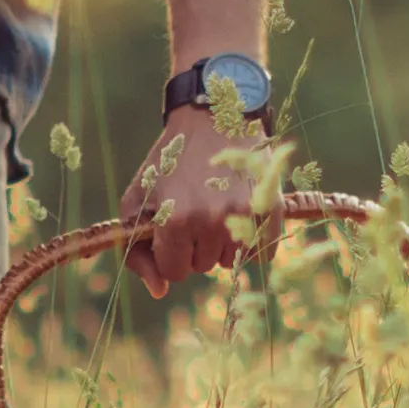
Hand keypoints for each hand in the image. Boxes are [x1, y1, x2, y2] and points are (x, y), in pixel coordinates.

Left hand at [130, 99, 269, 290]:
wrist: (213, 116)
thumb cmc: (170, 160)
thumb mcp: (138, 200)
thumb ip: (137, 251)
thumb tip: (158, 291)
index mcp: (175, 220)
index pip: (173, 272)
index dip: (170, 253)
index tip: (172, 230)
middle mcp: (211, 221)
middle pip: (202, 267)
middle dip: (195, 246)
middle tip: (196, 209)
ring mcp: (244, 216)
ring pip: (232, 262)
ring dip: (223, 244)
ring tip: (218, 207)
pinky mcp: (271, 209)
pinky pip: (263, 254)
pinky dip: (253, 242)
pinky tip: (242, 216)